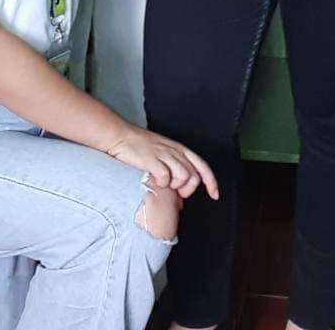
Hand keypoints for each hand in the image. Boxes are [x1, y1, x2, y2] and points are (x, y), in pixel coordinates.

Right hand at [105, 125, 219, 200]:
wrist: (120, 136)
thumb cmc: (140, 148)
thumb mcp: (163, 156)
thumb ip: (174, 172)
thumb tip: (181, 199)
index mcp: (180, 150)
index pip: (203, 166)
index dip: (211, 182)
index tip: (214, 195)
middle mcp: (175, 151)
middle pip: (194, 175)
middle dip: (187, 189)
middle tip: (176, 192)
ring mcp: (164, 154)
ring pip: (183, 176)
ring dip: (175, 186)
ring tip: (164, 185)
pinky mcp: (152, 159)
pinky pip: (165, 177)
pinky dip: (162, 183)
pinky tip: (155, 181)